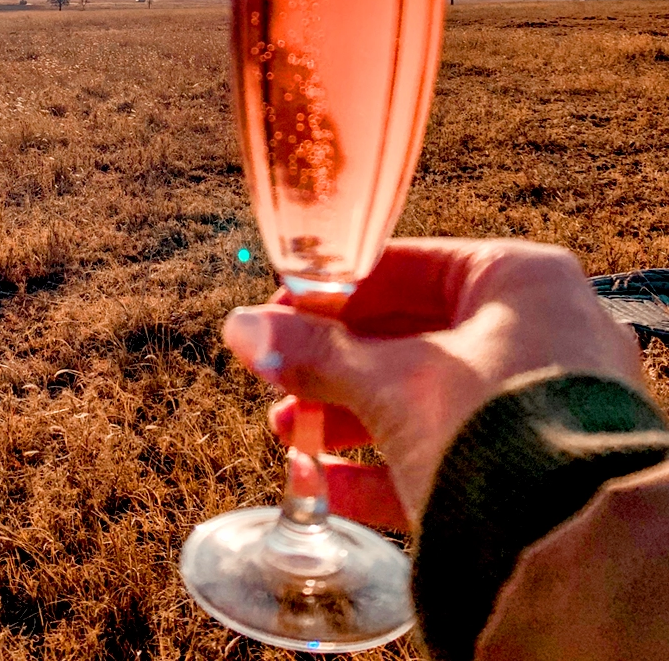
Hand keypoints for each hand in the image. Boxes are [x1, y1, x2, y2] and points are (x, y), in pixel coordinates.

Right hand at [223, 239, 642, 531]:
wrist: (574, 551)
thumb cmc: (495, 430)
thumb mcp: (391, 381)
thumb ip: (316, 352)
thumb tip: (244, 328)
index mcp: (519, 281)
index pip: (405, 267)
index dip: (332, 292)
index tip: (279, 312)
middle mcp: (540, 332)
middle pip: (410, 335)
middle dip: (334, 363)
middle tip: (277, 375)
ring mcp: (540, 403)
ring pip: (424, 397)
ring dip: (348, 415)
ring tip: (289, 434)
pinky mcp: (532, 469)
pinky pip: (447, 454)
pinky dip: (384, 466)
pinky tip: (326, 485)